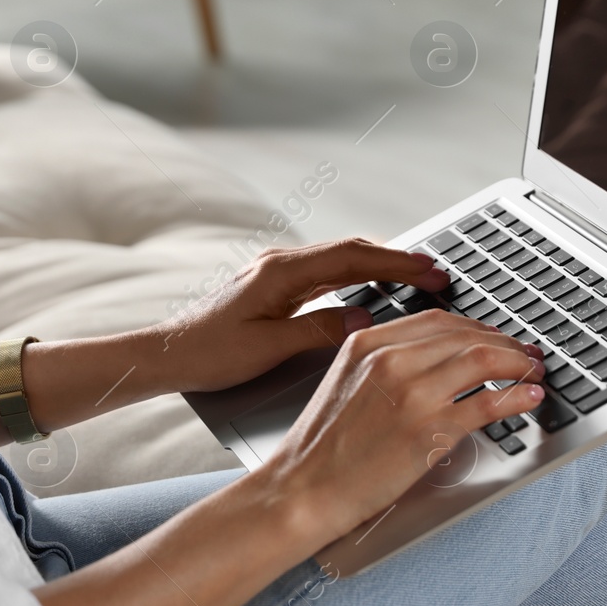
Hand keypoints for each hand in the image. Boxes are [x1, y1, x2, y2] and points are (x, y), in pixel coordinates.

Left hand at [149, 238, 450, 393]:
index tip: (430, 269)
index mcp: (281, 272)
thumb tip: (364, 317)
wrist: (169, 354)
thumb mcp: (268, 348)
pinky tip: (373, 286)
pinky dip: (357, 274)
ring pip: (340, 259)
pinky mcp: (275, 285)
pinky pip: (326, 272)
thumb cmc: (210, 354)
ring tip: (417, 277)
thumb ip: (319, 330)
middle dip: (397, 260)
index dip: (396, 262)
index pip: (351, 257)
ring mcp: (277, 272)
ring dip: (379, 265)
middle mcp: (280, 264)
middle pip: (351, 251)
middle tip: (437, 272)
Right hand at [260, 309, 545, 544]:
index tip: (496, 338)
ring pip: (483, 359)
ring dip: (518, 364)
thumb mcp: (345, 383)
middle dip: (506, 343)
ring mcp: (412, 393)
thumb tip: (438, 363)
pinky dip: (516, 396)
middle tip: (526, 355)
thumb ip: (384, 364)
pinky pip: (487, 403)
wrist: (303, 489)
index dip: (477, 328)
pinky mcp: (429, 430)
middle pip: (466, 335)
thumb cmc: (322, 448)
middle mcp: (390, 359)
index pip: (438, 320)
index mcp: (367, 343)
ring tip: (533, 373)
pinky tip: (528, 398)